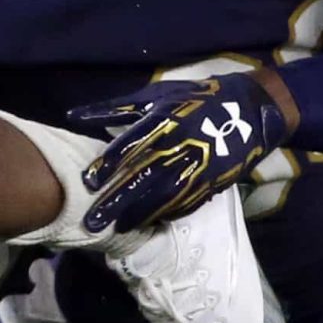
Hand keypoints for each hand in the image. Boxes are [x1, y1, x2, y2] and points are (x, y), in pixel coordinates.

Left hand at [67, 75, 287, 231]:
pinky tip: (149, 223)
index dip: (109, 164)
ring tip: (118, 228)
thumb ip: (114, 108)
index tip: (88, 182)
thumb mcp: (155, 95)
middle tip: (93, 220)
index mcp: (165, 120)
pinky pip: (187, 202)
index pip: (131, 145)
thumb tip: (73, 114)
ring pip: (165, 195)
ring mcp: (199, 166)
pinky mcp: (214, 181)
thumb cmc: (195, 98)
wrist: (250, 108)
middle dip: (117, 199)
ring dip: (141, 214)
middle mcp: (180, 144)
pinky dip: (167, 214)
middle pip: (144, 176)